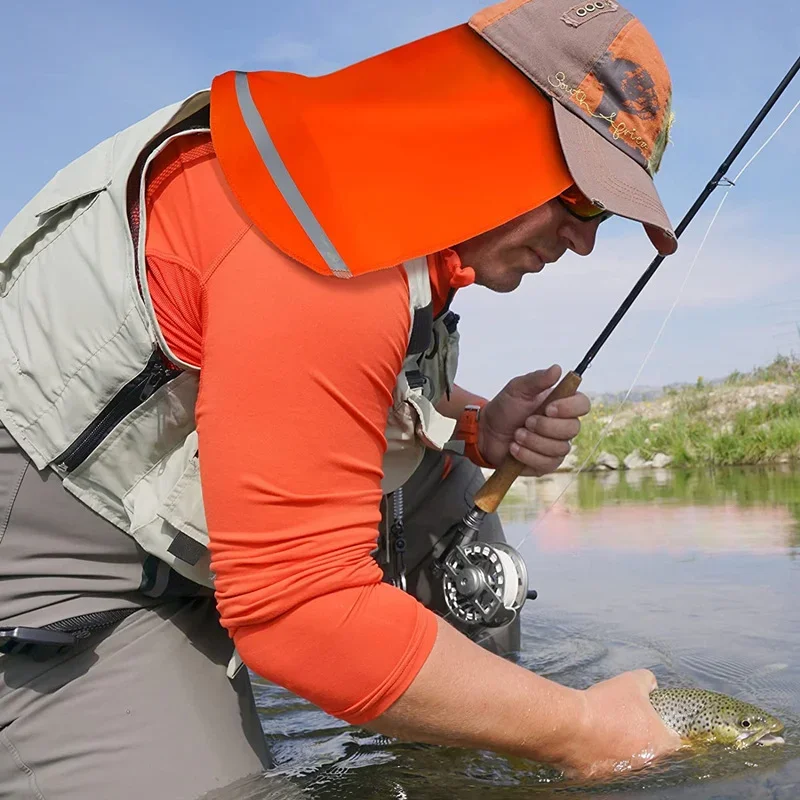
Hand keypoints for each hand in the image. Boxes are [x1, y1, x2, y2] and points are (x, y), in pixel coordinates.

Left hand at [478, 365, 589, 475]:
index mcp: (562, 404)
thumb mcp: (517, 389)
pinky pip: (547, 463)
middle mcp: (564, 425)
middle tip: (526, 422)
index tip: (548, 408)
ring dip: (533, 441)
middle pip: (573, 428)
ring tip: (516, 434)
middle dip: (546, 426)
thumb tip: (556, 369)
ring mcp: (557, 446)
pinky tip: (514, 448)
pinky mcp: (547, 463)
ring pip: (559, 448)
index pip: (583, 405)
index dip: (570, 408)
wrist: (487, 431)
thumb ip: (536, 379)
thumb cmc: (505, 407)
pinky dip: (527, 455)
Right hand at [558, 670, 682, 779]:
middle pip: (651, 749)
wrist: (573, 724)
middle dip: (641, 736)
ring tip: (606, 726)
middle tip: (626, 719)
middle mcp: (646, 761)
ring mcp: (624, 771)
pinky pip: (607, 763)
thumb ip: (647, 681)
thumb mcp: (631, 681)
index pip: (676, 741)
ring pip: (629, 757)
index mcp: (659, 741)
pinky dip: (602, 752)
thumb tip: (651, 685)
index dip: (667, 728)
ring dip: (622, 744)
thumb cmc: (607, 704)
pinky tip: (592, 736)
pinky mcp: (603, 775)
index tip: (655, 719)